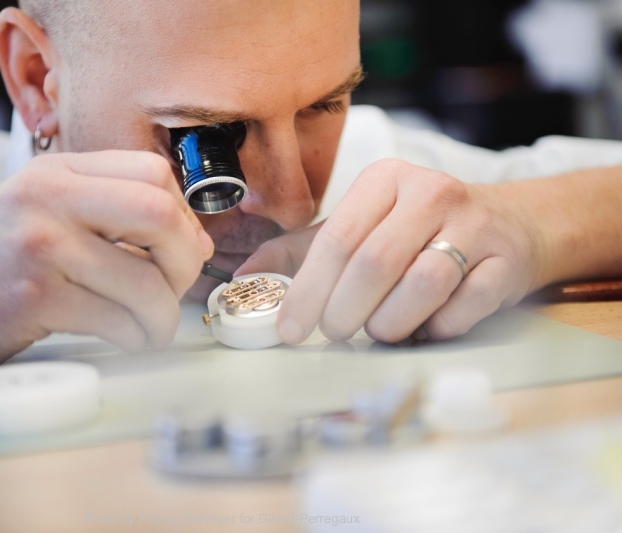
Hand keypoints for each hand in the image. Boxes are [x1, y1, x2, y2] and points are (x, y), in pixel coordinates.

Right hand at [0, 151, 212, 377]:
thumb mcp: (41, 215)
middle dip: (186, 263)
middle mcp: (48, 196)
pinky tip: (127, 342)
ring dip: (164, 318)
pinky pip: (118, 321)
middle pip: (161, 214)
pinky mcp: (31, 296)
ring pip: (146, 281)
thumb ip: (110, 215)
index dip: (184, 218)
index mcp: (56, 170)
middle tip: (174, 291)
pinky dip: (136, 340)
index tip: (176, 252)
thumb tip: (196, 242)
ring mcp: (37, 243)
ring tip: (150, 330)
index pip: (155, 173)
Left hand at [237, 158, 541, 343]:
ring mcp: (475, 225)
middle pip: (374, 263)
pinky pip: (462, 307)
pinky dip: (434, 328)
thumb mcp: (359, 227)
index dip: (307, 290)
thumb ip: (299, 251)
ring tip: (377, 331)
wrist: (507, 225)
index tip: (290, 329)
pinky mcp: (505, 261)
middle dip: (344, 311)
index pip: (336, 239)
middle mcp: (431, 192)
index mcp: (385, 179)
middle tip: (334, 332)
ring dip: (388, 323)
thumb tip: (244, 279)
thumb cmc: (417, 230)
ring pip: (420, 285)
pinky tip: (423, 327)